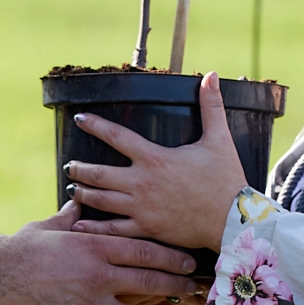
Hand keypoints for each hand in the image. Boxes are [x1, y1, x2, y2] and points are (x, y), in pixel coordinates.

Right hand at [0, 202, 201, 304]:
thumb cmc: (21, 249)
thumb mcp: (49, 227)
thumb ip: (71, 218)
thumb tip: (79, 202)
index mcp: (95, 247)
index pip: (146, 250)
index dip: (171, 258)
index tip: (188, 262)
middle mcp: (99, 275)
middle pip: (151, 282)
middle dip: (176, 288)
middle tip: (192, 292)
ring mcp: (90, 304)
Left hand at [66, 71, 245, 250]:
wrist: (233, 221)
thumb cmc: (226, 180)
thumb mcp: (220, 139)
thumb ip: (211, 106)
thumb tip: (212, 75)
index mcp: (155, 158)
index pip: (117, 136)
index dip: (95, 125)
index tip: (79, 118)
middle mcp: (142, 183)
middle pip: (99, 174)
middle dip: (80, 168)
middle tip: (70, 165)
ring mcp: (142, 208)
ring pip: (101, 200)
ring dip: (83, 193)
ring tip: (72, 189)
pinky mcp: (146, 229)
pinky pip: (113, 229)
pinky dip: (93, 227)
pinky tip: (79, 224)